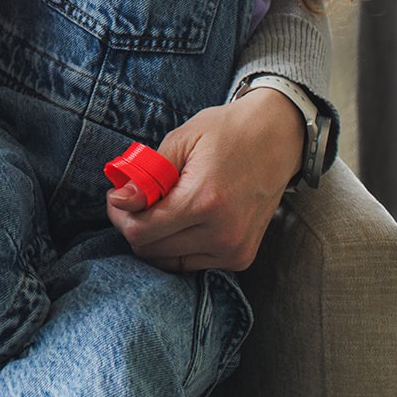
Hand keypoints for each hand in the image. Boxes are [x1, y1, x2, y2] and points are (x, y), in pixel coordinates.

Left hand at [106, 88, 303, 271]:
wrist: (279, 138)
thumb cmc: (227, 132)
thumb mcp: (182, 139)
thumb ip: (147, 174)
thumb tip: (119, 201)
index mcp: (204, 201)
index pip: (141, 231)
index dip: (120, 216)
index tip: (116, 198)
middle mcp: (222, 233)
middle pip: (151, 250)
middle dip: (134, 226)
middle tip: (134, 200)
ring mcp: (234, 249)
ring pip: (168, 262)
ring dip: (155, 239)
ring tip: (160, 208)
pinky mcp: (241, 257)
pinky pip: (191, 264)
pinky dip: (177, 247)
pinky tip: (181, 220)